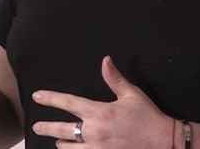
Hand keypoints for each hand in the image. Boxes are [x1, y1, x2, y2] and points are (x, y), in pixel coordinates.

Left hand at [32, 56, 173, 147]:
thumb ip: (114, 79)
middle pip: (60, 130)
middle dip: (45, 127)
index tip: (37, 96)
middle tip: (36, 127)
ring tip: (58, 141)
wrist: (163, 143)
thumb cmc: (147, 117)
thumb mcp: (132, 95)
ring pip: (68, 148)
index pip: (68, 103)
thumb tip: (105, 60)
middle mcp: (94, 132)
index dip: (50, 98)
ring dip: (61, 144)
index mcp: (99, 112)